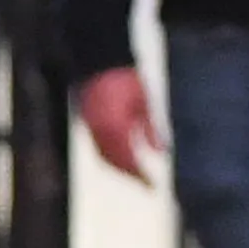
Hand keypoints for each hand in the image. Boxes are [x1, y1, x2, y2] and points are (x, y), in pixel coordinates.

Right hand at [78, 62, 159, 184]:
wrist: (99, 62)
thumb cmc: (125, 78)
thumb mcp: (144, 101)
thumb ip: (152, 128)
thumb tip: (162, 151)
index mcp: (115, 126)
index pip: (129, 158)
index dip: (141, 174)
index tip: (153, 185)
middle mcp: (100, 131)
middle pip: (115, 161)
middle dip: (131, 175)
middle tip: (147, 185)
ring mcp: (91, 128)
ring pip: (104, 157)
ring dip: (120, 170)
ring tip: (136, 177)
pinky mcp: (86, 125)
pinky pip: (97, 148)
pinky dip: (109, 159)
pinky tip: (121, 162)